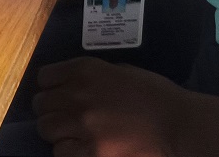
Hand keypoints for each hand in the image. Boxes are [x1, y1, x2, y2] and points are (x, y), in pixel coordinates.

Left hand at [33, 57, 186, 156]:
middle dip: (51, 110)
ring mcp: (82, 124)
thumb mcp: (119, 71)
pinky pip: (61, 152)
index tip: (58, 94)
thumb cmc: (154, 94)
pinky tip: (83, 148)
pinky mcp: (91, 152)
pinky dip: (68, 151)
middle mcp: (77, 94)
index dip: (50, 87)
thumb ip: (92, 76)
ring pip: (46, 129)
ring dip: (57, 132)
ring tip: (73, 135)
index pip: (44, 78)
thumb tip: (72, 84)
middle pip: (41, 105)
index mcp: (84, 69)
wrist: (177, 124)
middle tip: (65, 117)